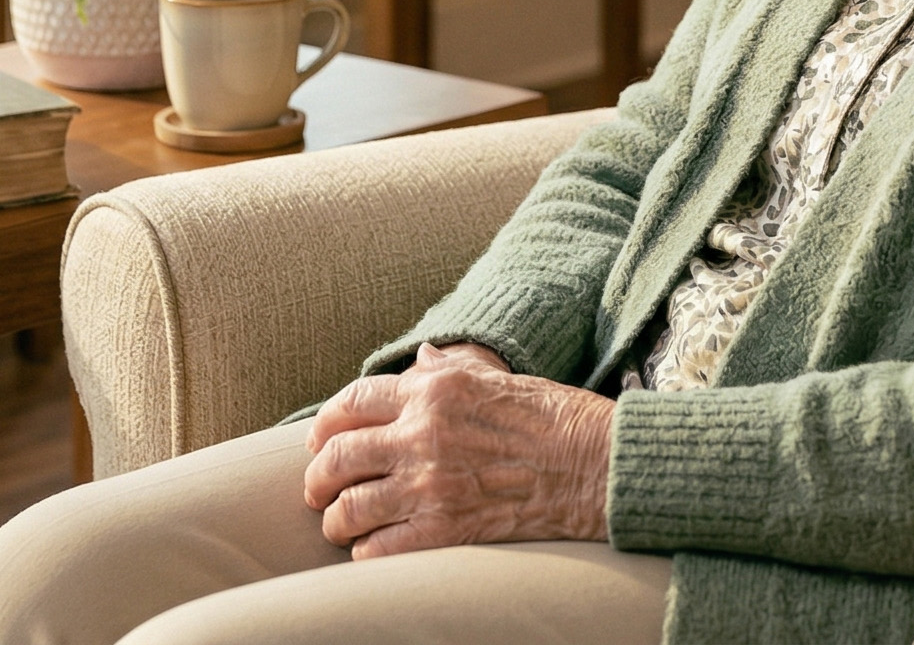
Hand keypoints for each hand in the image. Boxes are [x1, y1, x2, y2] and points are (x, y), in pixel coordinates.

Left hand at [303, 342, 614, 557]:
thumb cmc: (554, 417)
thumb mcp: (495, 378)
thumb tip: (419, 360)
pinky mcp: (446, 530)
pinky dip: (366, 553)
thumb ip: (448, 371)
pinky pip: (378, 550)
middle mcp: (423, 433)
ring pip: (348, 510)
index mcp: (434, 390)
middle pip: (336, 458)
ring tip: (341, 526)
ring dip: (336, 521)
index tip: (318, 441)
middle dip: (317, 479)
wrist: (597, 463)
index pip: (351, 403)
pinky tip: (373, 550)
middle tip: (316, 491)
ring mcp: (431, 484)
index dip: (324, 425)